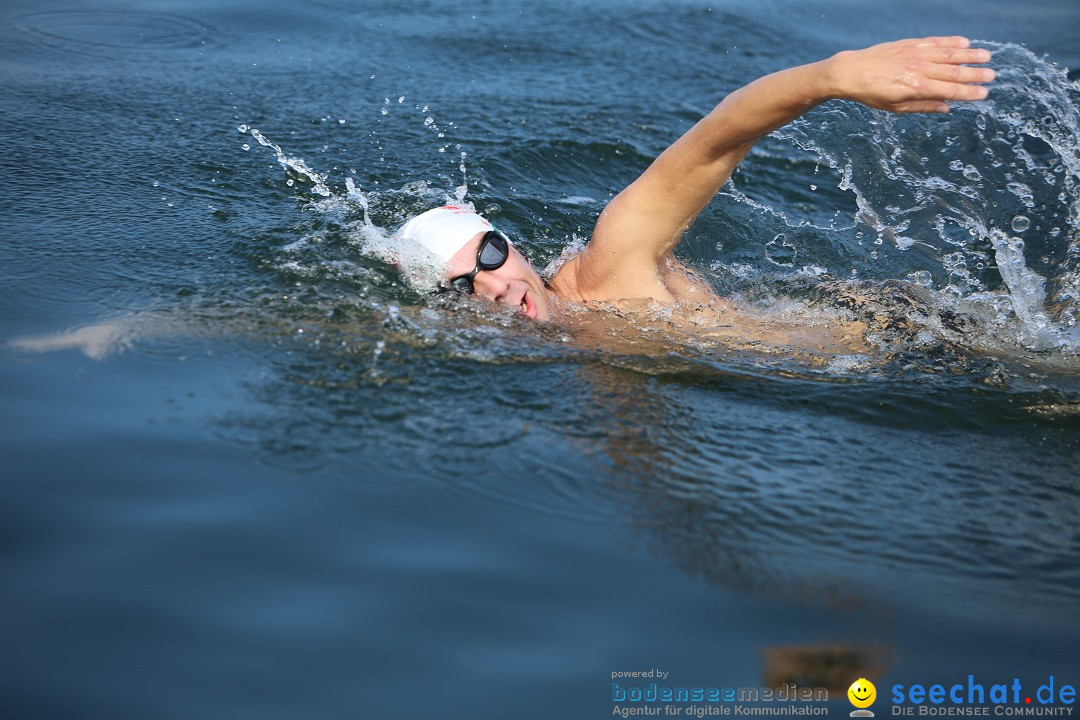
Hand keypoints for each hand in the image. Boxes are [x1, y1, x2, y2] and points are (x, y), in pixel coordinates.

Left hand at [826, 36, 994, 112]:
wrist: (851, 72)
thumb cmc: (871, 94)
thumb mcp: (895, 108)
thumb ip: (923, 106)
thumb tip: (946, 108)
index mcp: (916, 88)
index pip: (949, 91)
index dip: (968, 93)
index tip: (984, 94)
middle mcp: (919, 69)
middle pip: (954, 72)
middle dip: (975, 74)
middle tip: (992, 76)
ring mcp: (915, 54)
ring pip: (948, 54)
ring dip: (969, 55)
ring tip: (986, 56)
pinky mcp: (910, 44)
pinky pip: (935, 42)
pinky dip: (951, 42)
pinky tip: (964, 42)